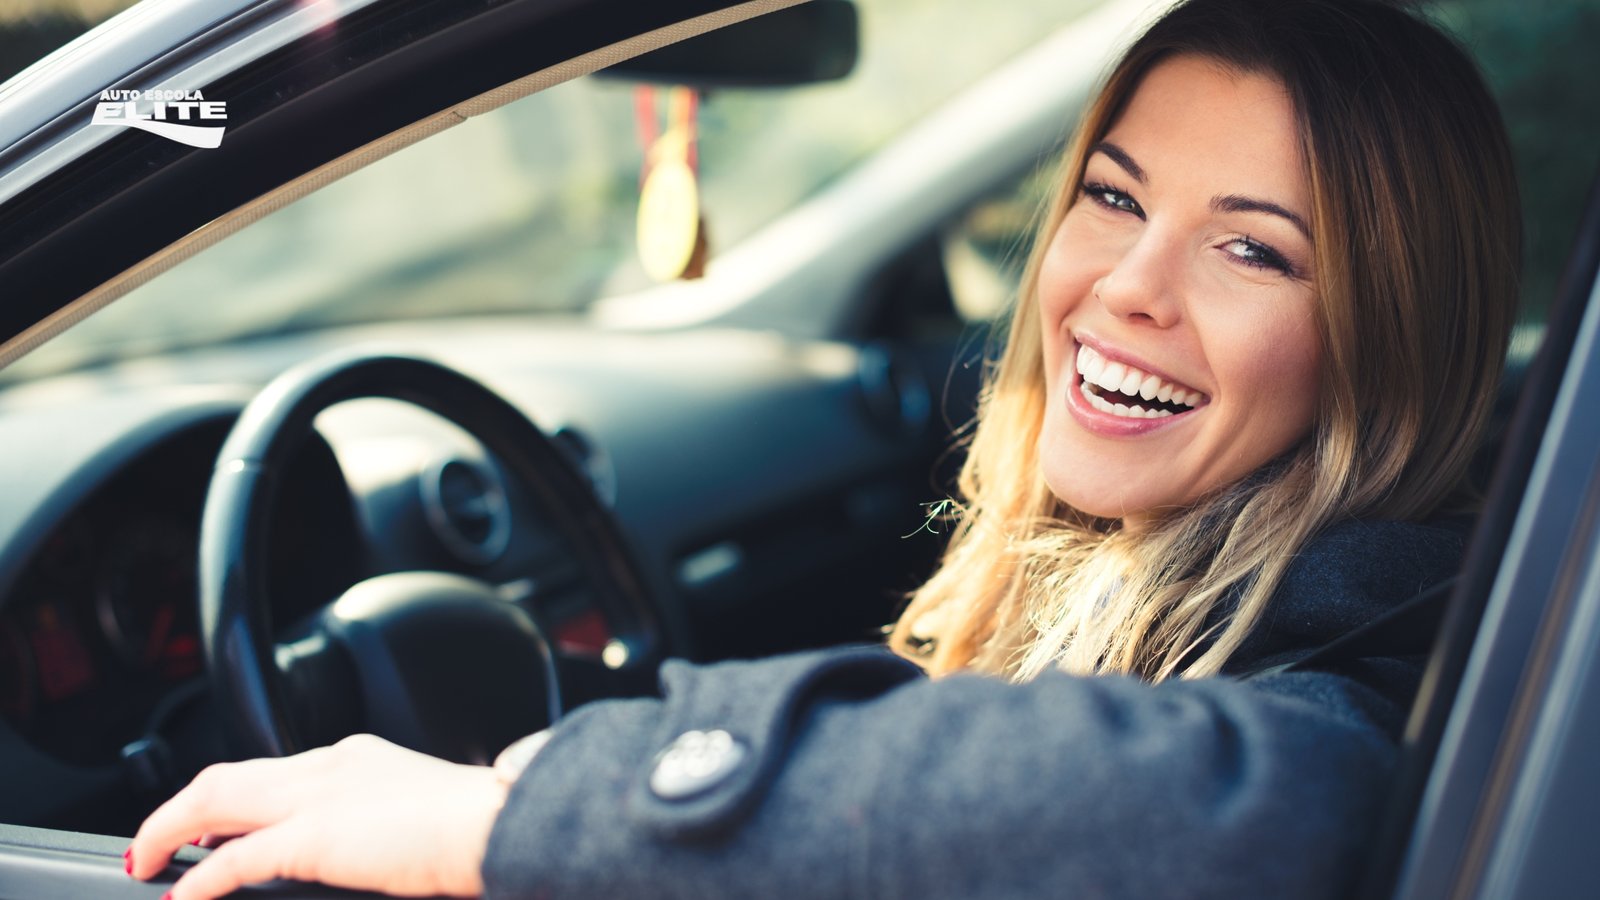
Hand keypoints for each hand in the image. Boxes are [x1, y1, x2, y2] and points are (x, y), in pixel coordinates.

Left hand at [128, 734, 509, 899]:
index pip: (274, 771)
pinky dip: (200, 879)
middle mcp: (330, 765)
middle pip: (228, 776)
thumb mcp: (423, 812)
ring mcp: (319, 796)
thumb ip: (384, 822)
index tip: (213, 829)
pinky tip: (182, 897)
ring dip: (170, 829)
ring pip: (215, 799)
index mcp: (358, 758)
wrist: (503, 822)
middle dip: (181, 809)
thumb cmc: (483, 826)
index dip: (232, 799)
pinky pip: (234, 859)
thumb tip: (375, 850)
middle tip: (156, 843)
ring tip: (147, 860)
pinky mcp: (315, 837)